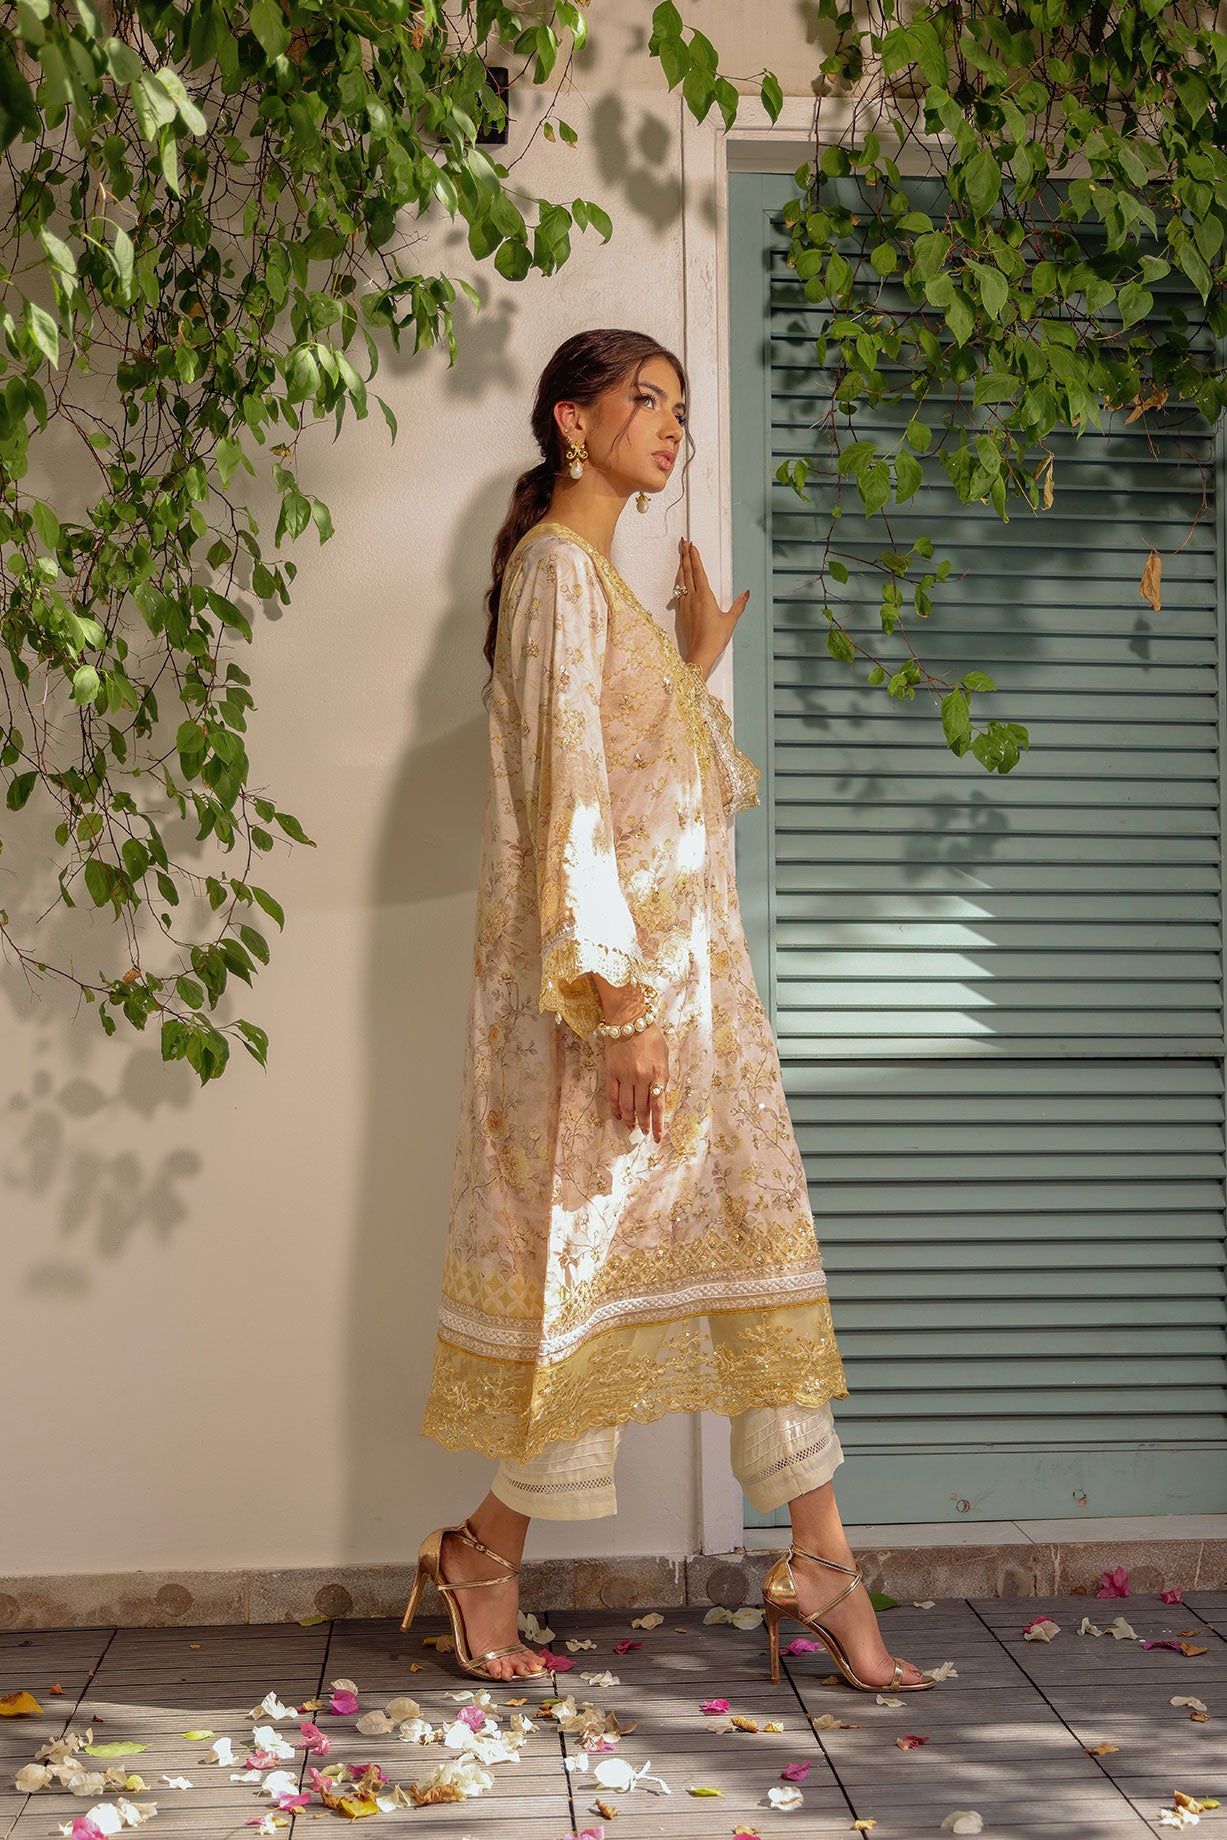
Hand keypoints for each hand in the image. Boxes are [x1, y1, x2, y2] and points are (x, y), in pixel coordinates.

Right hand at [604, 1023, 668, 1142]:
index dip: (657, 1124)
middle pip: (642, 1109)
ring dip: (629, 1119)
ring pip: (626, 1106)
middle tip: (643, 1131)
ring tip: (631, 1125)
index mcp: (658, 1074)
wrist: (629, 1019)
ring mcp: (625, 1076)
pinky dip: (615, 1108)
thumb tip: (658, 1096)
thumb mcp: (664, 1056)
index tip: (657, 1137)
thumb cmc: (650, 1036)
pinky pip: (612, 1096)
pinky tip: (618, 1115)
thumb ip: (662, 1076)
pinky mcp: (611, 1072)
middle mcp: (642, 1078)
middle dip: (643, 1124)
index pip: (658, 1106)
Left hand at [673, 538, 750, 672]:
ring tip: (681, 556)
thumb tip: (746, 594)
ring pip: (681, 580)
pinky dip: (678, 581)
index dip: (695, 557)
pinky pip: (678, 592)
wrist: (699, 654)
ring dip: (681, 567)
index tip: (692, 545)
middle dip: (685, 555)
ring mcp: (684, 605)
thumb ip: (739, 605)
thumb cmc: (714, 639)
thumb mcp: (730, 621)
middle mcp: (692, 598)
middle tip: (683, 542)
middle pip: (687, 571)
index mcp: (705, 596)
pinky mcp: (681, 613)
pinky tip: (679, 580)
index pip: (698, 571)